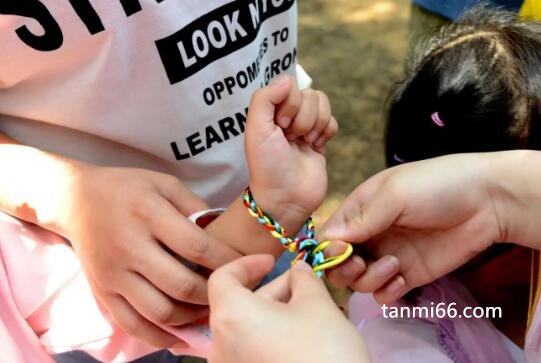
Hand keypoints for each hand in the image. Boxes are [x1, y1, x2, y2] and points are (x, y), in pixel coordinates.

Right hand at [64, 166, 241, 347]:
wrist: (75, 200)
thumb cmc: (128, 188)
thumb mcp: (165, 183)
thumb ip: (195, 207)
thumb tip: (224, 236)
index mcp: (148, 213)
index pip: (198, 247)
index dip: (229, 262)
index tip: (251, 266)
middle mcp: (129, 246)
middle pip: (182, 285)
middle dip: (215, 293)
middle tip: (234, 292)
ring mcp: (113, 273)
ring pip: (159, 312)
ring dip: (193, 318)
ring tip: (212, 310)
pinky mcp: (103, 292)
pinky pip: (133, 325)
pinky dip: (161, 336)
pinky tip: (182, 333)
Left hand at [208, 255, 369, 362]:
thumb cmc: (322, 348)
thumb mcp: (317, 304)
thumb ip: (303, 279)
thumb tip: (299, 270)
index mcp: (229, 317)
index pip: (222, 278)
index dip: (247, 263)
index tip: (272, 260)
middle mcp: (219, 345)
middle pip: (237, 303)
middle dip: (270, 289)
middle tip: (301, 283)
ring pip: (246, 327)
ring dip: (272, 311)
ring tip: (306, 307)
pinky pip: (249, 348)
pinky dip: (268, 334)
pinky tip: (298, 333)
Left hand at [245, 75, 337, 219]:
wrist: (286, 198)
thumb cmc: (267, 166)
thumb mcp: (256, 130)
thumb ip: (265, 99)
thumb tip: (287, 80)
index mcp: (270, 110)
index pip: (290, 85)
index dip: (290, 103)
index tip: (281, 126)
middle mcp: (287, 115)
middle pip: (310, 94)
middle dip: (304, 118)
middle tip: (291, 139)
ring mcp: (306, 127)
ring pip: (324, 104)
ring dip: (316, 124)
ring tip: (304, 143)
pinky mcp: (321, 140)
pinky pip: (333, 121)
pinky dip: (327, 132)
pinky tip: (316, 147)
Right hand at [319, 153, 511, 303]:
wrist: (487, 201)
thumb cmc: (436, 185)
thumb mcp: (394, 194)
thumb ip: (361, 218)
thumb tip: (326, 240)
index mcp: (359, 210)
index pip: (327, 235)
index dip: (327, 248)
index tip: (342, 251)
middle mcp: (369, 235)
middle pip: (337, 264)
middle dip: (343, 269)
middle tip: (360, 263)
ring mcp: (387, 256)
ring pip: (358, 282)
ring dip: (368, 279)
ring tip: (393, 265)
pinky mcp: (408, 276)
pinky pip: (383, 295)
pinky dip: (387, 293)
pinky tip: (403, 280)